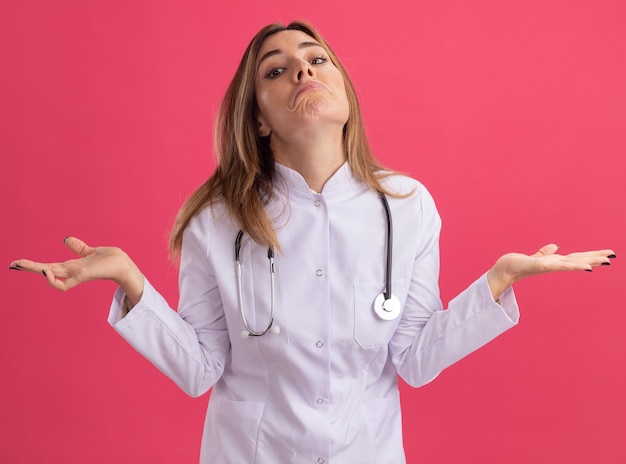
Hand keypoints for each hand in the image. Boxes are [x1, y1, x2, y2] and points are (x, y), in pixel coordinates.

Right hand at [8, 237, 143, 305]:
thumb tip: (65, 239)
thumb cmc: (110, 259)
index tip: (18, 263)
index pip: (48, 266)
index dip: (34, 264)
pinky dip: (54, 279)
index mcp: (71, 266)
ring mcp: (75, 274)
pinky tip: (46, 271)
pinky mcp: (82, 276)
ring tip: (20, 264)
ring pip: (50, 275)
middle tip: (12, 264)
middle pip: (44, 270)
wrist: (123, 265)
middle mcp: (71, 271)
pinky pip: (64, 283)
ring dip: (35, 270)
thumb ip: (78, 247)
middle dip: (28, 268)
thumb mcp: (89, 251)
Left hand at [487, 244, 615, 300]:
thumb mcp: (535, 257)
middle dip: (595, 259)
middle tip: (613, 257)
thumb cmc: (518, 264)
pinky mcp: (538, 265)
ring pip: (571, 264)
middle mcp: (553, 265)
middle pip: (578, 260)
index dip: (591, 256)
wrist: (503, 270)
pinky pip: (557, 265)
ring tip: (604, 262)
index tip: (608, 254)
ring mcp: (547, 266)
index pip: (576, 258)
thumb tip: (555, 246)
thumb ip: (545, 253)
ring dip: (587, 262)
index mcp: (554, 262)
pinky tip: (582, 266)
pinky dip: (571, 265)